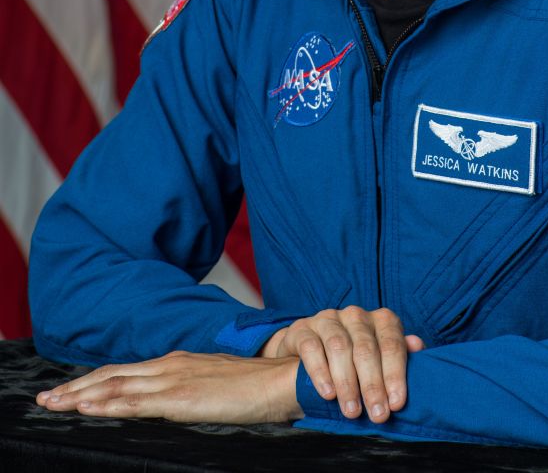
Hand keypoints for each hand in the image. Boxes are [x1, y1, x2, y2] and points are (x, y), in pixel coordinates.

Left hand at [36, 351, 303, 423]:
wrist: (280, 379)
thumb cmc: (253, 386)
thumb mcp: (212, 383)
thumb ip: (187, 387)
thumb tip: (169, 400)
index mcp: (177, 362)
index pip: (125, 370)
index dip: (93, 380)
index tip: (67, 391)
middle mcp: (169, 365)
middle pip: (112, 375)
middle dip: (75, 388)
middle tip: (45, 400)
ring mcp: (174, 379)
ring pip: (116, 386)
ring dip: (80, 396)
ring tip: (52, 405)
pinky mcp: (181, 397)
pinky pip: (136, 402)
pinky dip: (107, 403)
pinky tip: (87, 408)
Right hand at [261, 306, 424, 423]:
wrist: (306, 356)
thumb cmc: (353, 362)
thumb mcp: (379, 360)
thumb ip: (399, 356)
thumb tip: (418, 346)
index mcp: (380, 320)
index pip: (392, 343)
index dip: (395, 374)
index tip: (397, 403)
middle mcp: (355, 315)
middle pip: (367, 348)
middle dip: (373, 384)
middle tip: (377, 414)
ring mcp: (328, 319)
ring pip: (340, 346)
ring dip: (347, 382)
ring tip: (352, 411)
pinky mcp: (302, 328)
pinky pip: (311, 347)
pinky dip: (320, 372)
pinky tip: (328, 394)